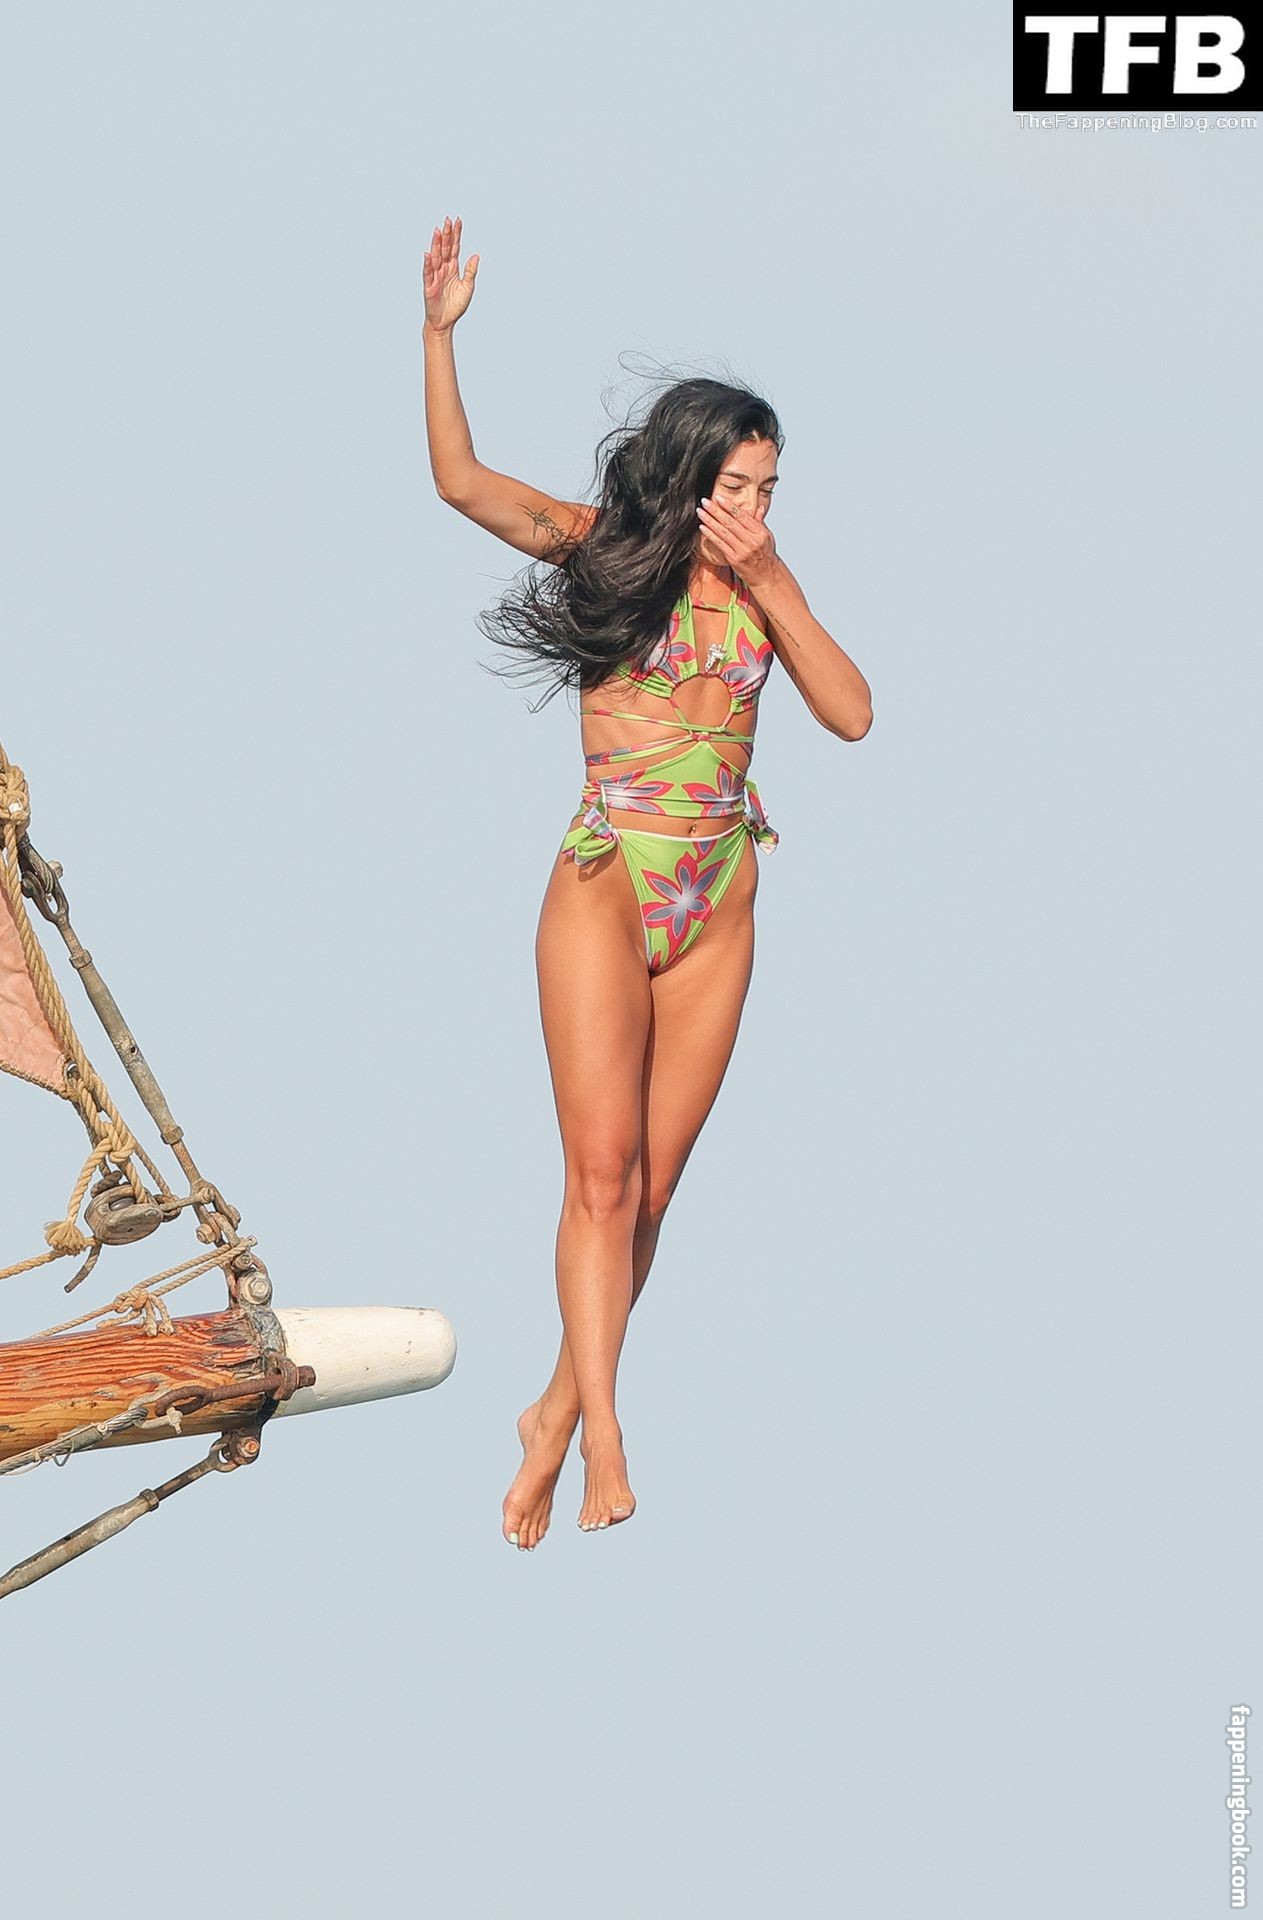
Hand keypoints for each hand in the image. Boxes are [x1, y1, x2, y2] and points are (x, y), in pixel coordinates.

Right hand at [423, 215, 478, 332]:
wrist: (445, 322)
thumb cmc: (455, 305)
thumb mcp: (468, 287)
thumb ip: (471, 271)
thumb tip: (476, 255)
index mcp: (453, 268)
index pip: (455, 247)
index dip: (456, 235)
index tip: (458, 221)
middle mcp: (443, 269)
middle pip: (445, 248)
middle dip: (447, 234)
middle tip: (448, 220)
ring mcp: (435, 276)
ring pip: (436, 257)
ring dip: (436, 244)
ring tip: (438, 231)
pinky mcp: (429, 286)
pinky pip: (428, 273)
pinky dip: (428, 264)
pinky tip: (428, 254)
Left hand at [695, 494, 778, 590]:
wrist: (766, 576)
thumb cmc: (765, 555)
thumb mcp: (767, 537)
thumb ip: (760, 522)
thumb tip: (758, 508)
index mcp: (759, 533)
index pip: (742, 516)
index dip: (729, 506)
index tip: (718, 498)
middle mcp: (751, 541)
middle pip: (730, 522)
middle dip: (716, 510)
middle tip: (704, 501)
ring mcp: (742, 551)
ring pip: (723, 532)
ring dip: (710, 521)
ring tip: (700, 512)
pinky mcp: (734, 559)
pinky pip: (720, 544)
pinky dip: (710, 534)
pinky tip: (703, 527)